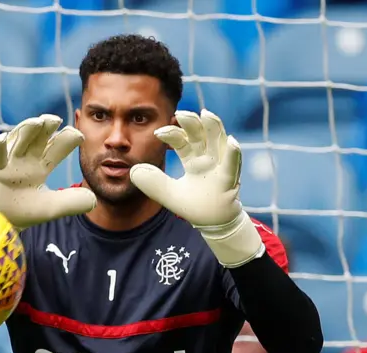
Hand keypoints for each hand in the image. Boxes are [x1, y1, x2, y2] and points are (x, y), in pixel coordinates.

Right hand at [0, 114, 96, 229]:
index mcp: (41, 165)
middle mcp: (26, 160)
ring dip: (26, 131)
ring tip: (37, 122)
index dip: (67, 140)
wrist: (3, 222)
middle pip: (38, 139)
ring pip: (18, 142)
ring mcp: (10, 163)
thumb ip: (72, 202)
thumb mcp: (53, 207)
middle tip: (55, 119)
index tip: (79, 135)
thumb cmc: (26, 210)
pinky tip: (3, 138)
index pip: (57, 148)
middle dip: (45, 128)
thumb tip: (94, 200)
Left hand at [129, 109, 264, 267]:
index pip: (183, 141)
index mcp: (193, 160)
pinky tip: (232, 142)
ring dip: (214, 128)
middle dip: (191, 123)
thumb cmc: (193, 205)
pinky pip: (232, 165)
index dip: (173, 134)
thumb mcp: (168, 194)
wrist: (212, 224)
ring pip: (218, 143)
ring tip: (207, 114)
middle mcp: (208, 159)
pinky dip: (233, 154)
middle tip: (180, 113)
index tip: (159, 133)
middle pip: (201, 135)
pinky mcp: (229, 180)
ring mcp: (220, 167)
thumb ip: (153, 183)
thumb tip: (133, 171)